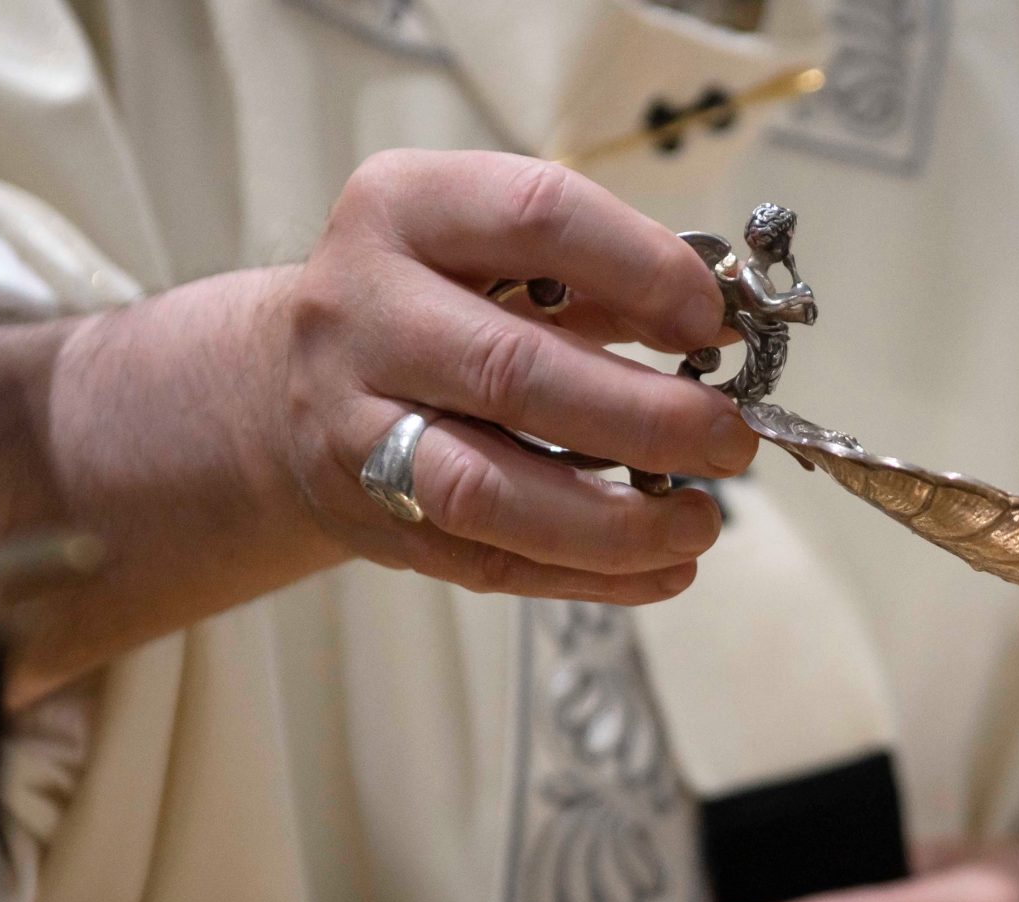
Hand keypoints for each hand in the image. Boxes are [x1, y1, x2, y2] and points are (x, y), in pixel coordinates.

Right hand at [268, 150, 755, 599]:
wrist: (289, 381)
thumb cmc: (435, 302)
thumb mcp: (494, 248)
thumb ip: (599, 275)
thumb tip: (722, 323)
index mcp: (404, 208)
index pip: (534, 217)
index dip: (641, 268)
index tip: (713, 320)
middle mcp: (361, 311)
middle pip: (511, 371)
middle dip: (643, 416)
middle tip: (729, 440)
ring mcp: (353, 425)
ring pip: (486, 490)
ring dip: (613, 522)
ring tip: (700, 523)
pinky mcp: (371, 518)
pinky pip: (487, 563)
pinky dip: (588, 575)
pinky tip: (663, 568)